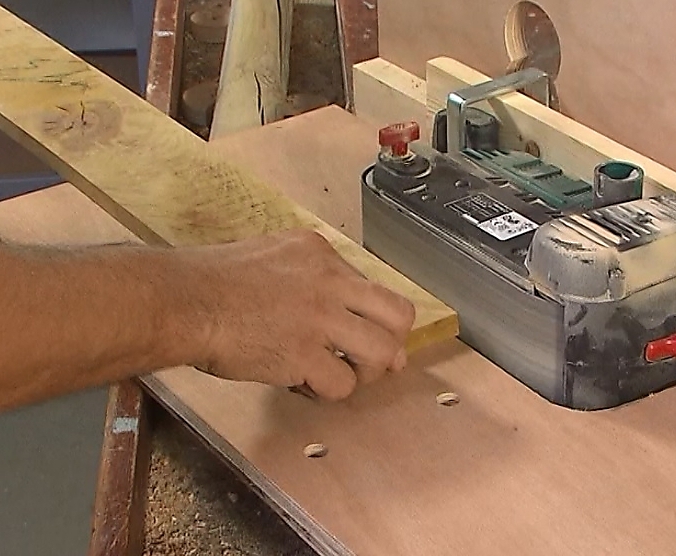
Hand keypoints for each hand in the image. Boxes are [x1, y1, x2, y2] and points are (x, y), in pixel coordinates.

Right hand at [186, 229, 415, 399]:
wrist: (180, 300)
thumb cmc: (211, 282)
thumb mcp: (272, 257)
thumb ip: (309, 278)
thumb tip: (338, 311)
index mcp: (321, 254)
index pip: (373, 287)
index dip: (370, 318)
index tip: (358, 335)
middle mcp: (330, 281)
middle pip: (399, 315)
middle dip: (392, 344)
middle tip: (374, 362)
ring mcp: (320, 317)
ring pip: (383, 352)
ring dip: (366, 373)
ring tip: (340, 376)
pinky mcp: (304, 354)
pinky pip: (342, 384)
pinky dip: (328, 393)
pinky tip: (305, 387)